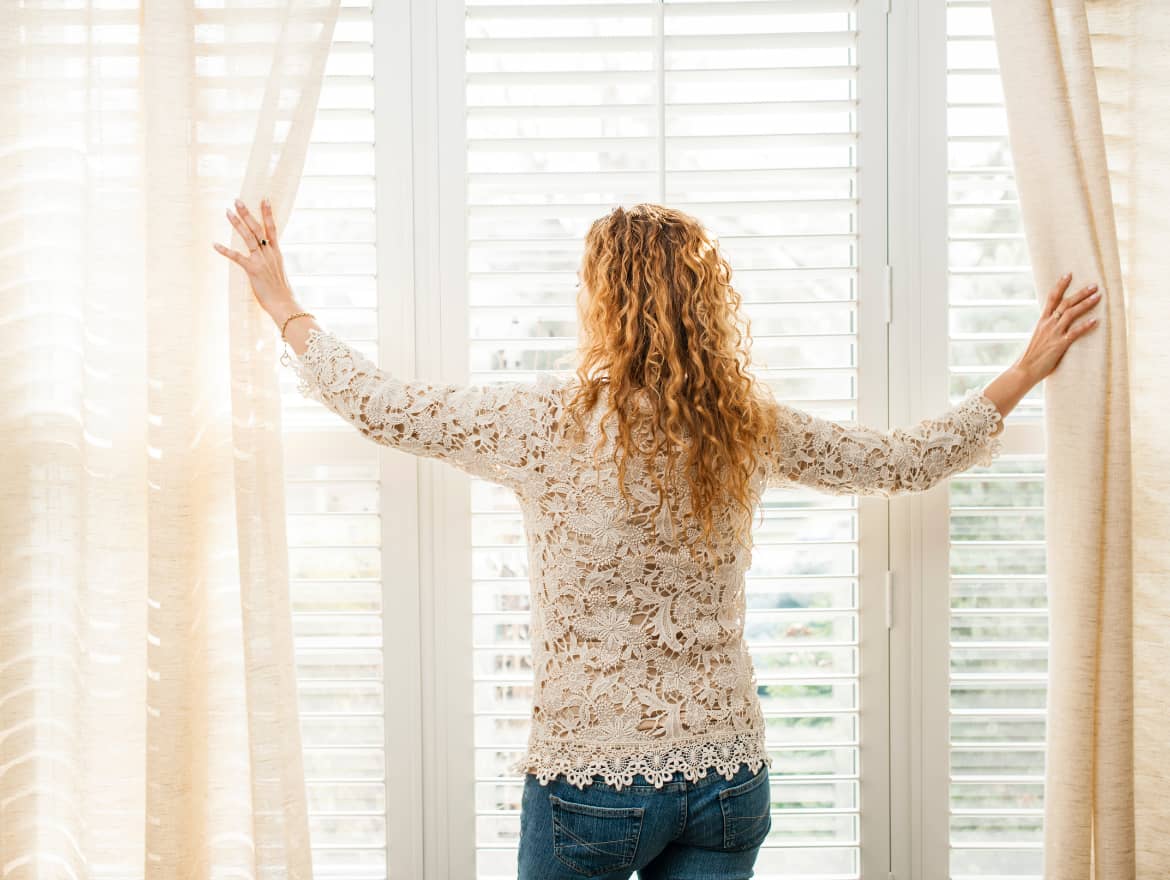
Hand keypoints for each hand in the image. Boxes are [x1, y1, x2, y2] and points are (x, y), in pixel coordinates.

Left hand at [212, 197, 295, 318]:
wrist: (284, 304)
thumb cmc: (282, 292)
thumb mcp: (278, 272)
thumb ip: (272, 261)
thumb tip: (267, 257)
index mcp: (277, 253)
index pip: (272, 229)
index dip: (268, 213)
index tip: (264, 199)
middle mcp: (270, 253)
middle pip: (258, 228)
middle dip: (247, 213)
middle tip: (237, 200)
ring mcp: (262, 261)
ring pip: (249, 237)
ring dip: (237, 223)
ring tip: (228, 212)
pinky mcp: (253, 270)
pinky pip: (237, 257)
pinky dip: (225, 250)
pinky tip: (214, 244)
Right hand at [1014, 272, 1101, 382]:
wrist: (1023, 371)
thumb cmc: (1031, 357)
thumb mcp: (1039, 338)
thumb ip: (1048, 330)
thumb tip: (1057, 325)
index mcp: (1042, 321)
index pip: (1051, 298)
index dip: (1060, 285)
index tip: (1069, 274)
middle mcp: (1047, 324)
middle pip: (1065, 303)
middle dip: (1081, 293)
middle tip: (1094, 285)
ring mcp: (1053, 334)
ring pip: (1071, 314)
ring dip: (1086, 304)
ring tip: (1098, 296)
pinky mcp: (1059, 345)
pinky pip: (1075, 332)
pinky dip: (1086, 326)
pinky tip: (1096, 320)